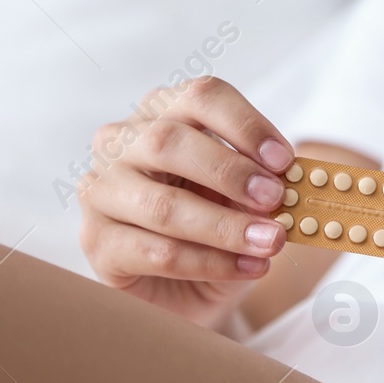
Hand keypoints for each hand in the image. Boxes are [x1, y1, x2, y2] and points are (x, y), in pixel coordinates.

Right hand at [77, 77, 293, 329]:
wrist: (186, 286)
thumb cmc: (216, 224)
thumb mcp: (243, 196)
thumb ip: (259, 183)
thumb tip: (286, 186)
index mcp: (162, 112)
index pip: (201, 96)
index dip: (245, 125)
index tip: (285, 160)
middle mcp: (121, 142)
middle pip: (169, 142)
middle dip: (230, 172)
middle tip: (276, 199)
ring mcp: (101, 191)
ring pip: (162, 205)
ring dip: (225, 227)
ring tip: (272, 241)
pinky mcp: (97, 242)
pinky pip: (157, 252)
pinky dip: (211, 262)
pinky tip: (250, 267)